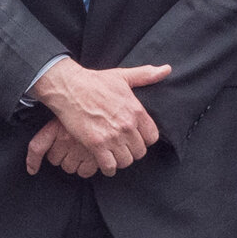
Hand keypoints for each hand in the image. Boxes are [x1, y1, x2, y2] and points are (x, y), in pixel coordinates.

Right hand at [32, 59, 175, 174]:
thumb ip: (146, 75)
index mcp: (137, 111)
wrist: (69, 87)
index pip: (152, 138)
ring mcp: (112, 136)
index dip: (144, 140)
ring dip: (120, 160)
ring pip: (126, 161)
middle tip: (123, 148)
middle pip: (140, 152)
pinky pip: (109, 166)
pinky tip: (105, 162)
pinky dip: (108, 167)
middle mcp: (127, 126)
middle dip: (132, 151)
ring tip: (114, 154)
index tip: (136, 138)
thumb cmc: (95, 81)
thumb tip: (167, 70)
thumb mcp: (123, 76)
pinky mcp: (96, 144)